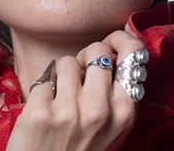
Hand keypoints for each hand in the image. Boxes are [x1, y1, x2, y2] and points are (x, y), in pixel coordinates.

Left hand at [6, 31, 144, 150]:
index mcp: (123, 114)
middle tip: (79, 76)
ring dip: (61, 75)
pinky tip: (44, 110)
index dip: (120, 43)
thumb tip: (112, 50)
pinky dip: (41, 90)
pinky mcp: (41, 113)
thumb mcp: (111, 130)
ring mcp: (70, 112)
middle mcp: (100, 111)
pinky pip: (43, 78)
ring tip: (60, 98)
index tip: (111, 45)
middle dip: (86, 58)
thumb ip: (115, 95)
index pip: (133, 56)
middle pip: (98, 51)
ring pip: (67, 61)